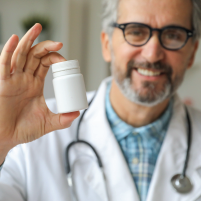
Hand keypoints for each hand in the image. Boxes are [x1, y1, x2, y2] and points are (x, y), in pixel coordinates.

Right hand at [0, 24, 79, 152]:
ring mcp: (13, 79)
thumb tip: (77, 113)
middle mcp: (24, 78)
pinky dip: (8, 51)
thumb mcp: (48, 122)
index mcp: (35, 84)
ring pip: (20, 55)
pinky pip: (4, 64)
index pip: (45, 63)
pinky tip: (14, 39)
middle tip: (59, 43)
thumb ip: (63, 119)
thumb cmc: (24, 129)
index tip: (65, 61)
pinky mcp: (2, 84)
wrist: (6, 138)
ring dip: (28, 40)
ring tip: (38, 28)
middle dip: (45, 46)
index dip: (54, 58)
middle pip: (34, 55)